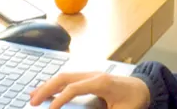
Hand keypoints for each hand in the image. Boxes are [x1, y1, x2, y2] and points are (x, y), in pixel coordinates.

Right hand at [29, 71, 150, 108]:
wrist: (143, 87)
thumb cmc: (134, 100)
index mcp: (101, 82)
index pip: (74, 88)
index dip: (60, 100)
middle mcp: (93, 75)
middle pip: (64, 78)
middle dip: (46, 89)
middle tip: (32, 102)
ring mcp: (90, 74)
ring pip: (64, 77)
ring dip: (47, 86)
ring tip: (33, 97)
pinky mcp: (89, 78)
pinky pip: (68, 79)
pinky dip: (55, 85)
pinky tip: (45, 91)